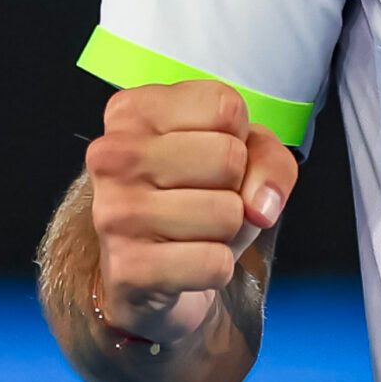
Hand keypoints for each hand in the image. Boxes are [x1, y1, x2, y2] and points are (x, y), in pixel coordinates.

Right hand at [83, 79, 297, 347]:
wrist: (144, 274)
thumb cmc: (192, 197)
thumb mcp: (238, 155)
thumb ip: (268, 158)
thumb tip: (262, 206)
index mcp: (132, 110)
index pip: (225, 107)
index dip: (236, 138)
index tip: (204, 157)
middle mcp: (112, 155)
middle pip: (229, 157)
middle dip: (234, 187)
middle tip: (201, 198)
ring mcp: (114, 212)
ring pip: (227, 214)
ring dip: (226, 231)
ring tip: (192, 231)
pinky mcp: (126, 268)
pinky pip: (214, 263)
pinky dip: (216, 269)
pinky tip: (184, 262)